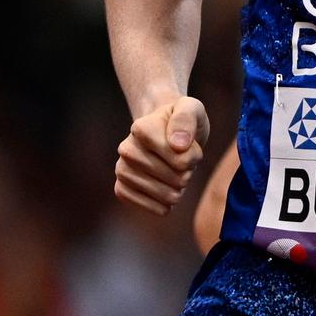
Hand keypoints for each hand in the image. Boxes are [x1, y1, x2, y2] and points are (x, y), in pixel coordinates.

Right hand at [115, 95, 208, 214]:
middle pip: (175, 178)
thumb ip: (187, 118)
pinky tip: (167, 195)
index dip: (194, 155)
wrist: (166, 132)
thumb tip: (178, 145)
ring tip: (176, 173)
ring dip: (179, 189)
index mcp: (141, 128)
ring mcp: (122, 169)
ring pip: (164, 195)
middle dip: (187, 172)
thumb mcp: (192, 109)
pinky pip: (147, 207)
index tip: (188, 144)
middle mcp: (126, 149)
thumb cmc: (182, 121)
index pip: (181, 159)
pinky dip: (164, 205)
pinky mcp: (121, 188)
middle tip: (183, 160)